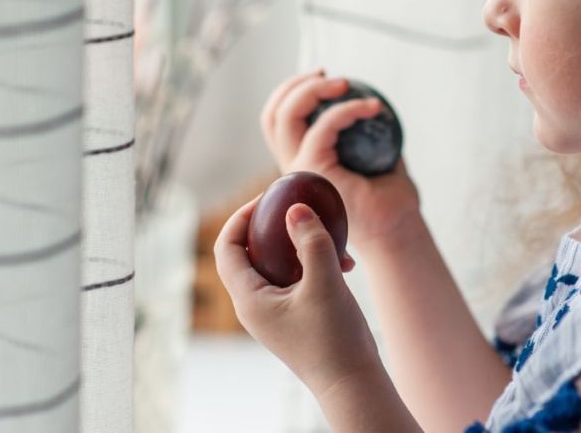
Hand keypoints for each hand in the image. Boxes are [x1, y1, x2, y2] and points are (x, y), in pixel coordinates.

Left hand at [214, 194, 382, 396]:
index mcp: (249, 298)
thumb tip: (294, 208)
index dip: (241, 217)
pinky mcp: (296, 315)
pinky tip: (345, 262)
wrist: (353, 383)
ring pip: (278, 264)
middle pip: (250, 252)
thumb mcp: (324, 282)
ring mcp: (275, 311)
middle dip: (272, 226)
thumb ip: (310, 241)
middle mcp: (256, 304)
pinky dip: (315, 264)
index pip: (227, 247)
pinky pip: (297, 278)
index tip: (267, 197)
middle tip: (294, 205)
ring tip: (329, 233)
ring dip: (300, 244)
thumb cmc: (334, 338)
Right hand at [260, 70, 422, 250]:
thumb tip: (371, 101)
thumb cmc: (389, 200)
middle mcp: (293, 167)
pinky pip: (323, 128)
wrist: (396, 232)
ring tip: (345, 83)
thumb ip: (364, 133)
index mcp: (301, 162)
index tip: (326, 78)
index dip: (293, 92)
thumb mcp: (374, 157)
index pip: (277, 121)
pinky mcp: (314, 172)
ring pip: (285, 116)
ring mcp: (299, 170)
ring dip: (313, 89)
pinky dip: (346, 110)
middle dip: (297, 84)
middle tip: (328, 74)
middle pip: (274, 114)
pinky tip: (372, 108)